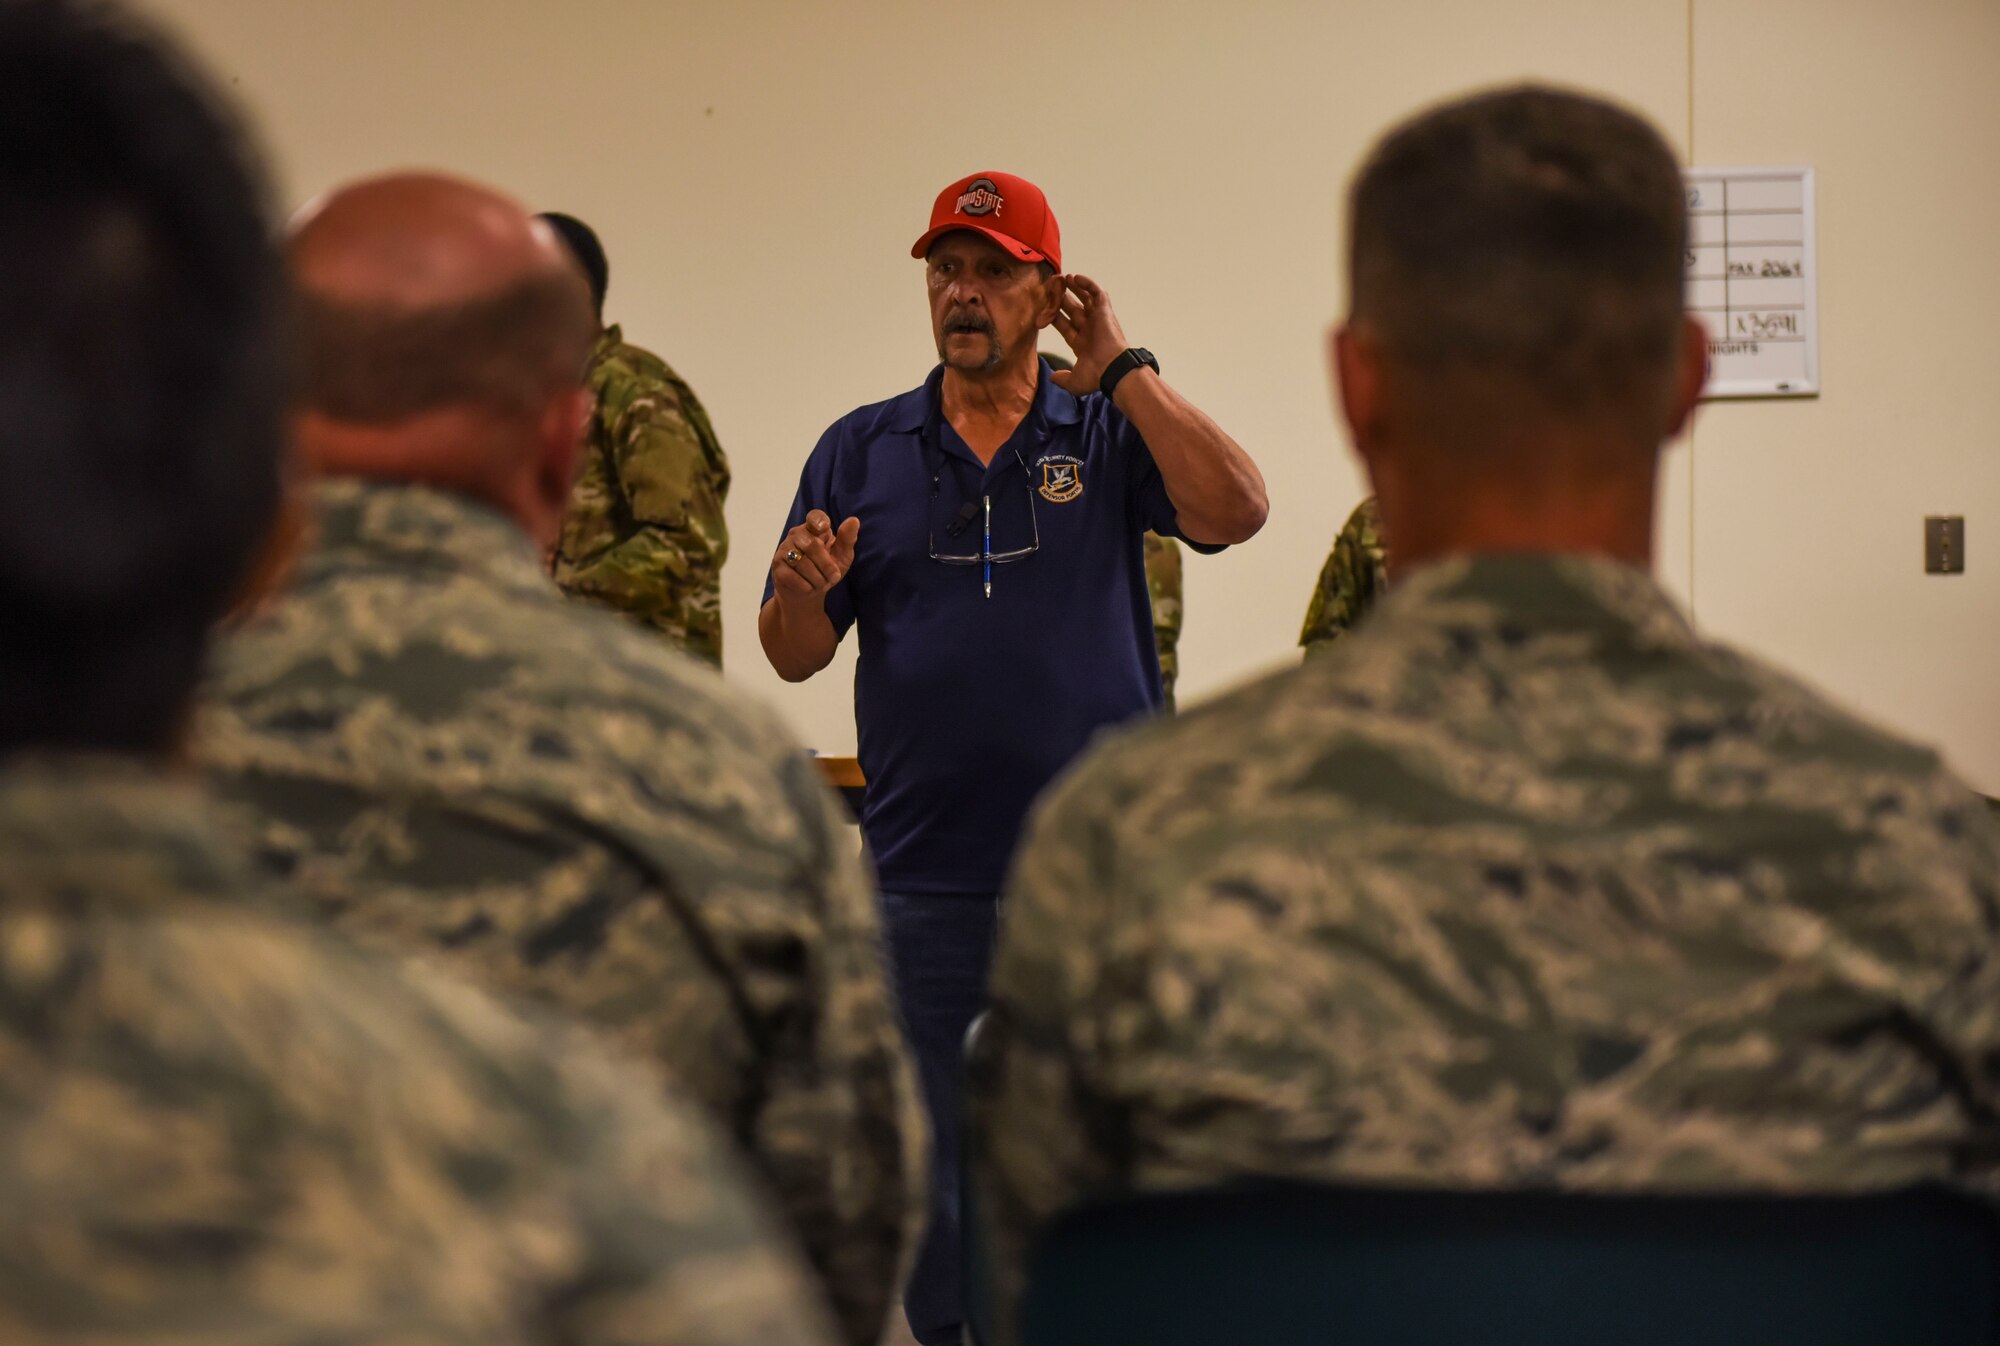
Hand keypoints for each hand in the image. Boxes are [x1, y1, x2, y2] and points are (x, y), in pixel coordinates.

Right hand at [772, 509, 860, 607]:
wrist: (808, 592)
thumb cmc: (826, 570)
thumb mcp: (842, 556)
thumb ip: (847, 539)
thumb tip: (854, 521)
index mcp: (814, 529)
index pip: (814, 517)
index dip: (819, 520)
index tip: (824, 528)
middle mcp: (796, 535)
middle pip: (812, 545)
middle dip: (827, 566)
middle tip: (834, 577)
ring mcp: (784, 550)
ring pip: (802, 563)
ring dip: (818, 579)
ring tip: (821, 583)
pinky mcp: (777, 567)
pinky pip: (792, 577)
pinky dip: (806, 586)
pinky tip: (808, 587)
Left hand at [1048, 274, 1130, 395]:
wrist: (1112, 369)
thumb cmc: (1096, 376)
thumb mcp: (1074, 382)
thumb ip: (1062, 379)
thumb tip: (1052, 378)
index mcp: (1082, 343)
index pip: (1064, 325)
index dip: (1053, 316)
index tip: (1042, 308)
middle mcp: (1089, 329)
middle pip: (1072, 309)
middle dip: (1061, 299)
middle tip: (1049, 288)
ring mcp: (1097, 319)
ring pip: (1084, 298)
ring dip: (1073, 287)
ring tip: (1061, 277)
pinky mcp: (1105, 311)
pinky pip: (1096, 292)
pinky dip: (1087, 283)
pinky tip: (1074, 277)